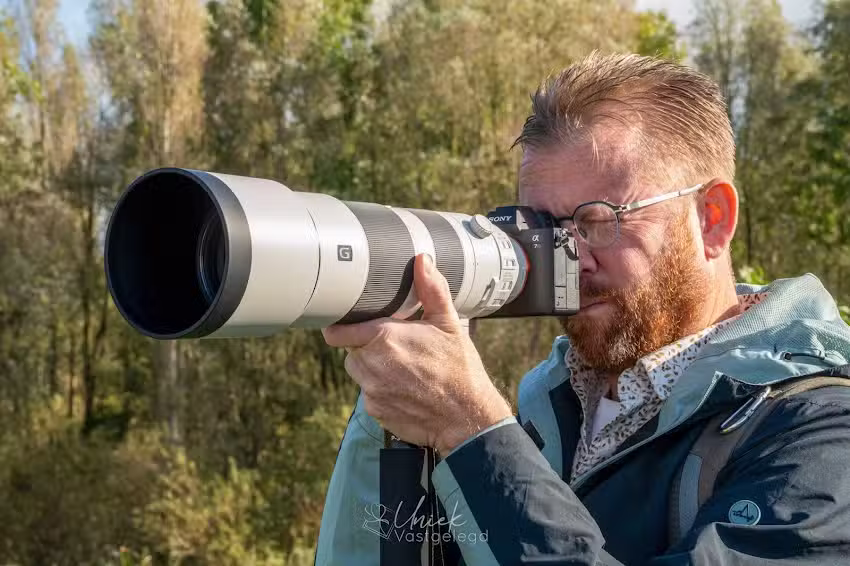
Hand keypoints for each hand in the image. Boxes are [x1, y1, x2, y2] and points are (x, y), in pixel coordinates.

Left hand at [322, 253, 512, 455]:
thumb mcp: (449, 324)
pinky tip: (405, 388)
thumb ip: (432, 290)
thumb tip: (423, 261)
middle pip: (352, 350)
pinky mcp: (375, 411)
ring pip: (359, 372)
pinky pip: (369, 394)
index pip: (338, 331)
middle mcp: (371, 365)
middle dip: (367, 346)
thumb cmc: (460, 370)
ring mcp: (371, 390)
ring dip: (373, 367)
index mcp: (384, 337)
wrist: (466, 418)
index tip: (345, 323)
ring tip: (403, 368)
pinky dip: (381, 389)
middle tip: (395, 346)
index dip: (339, 326)